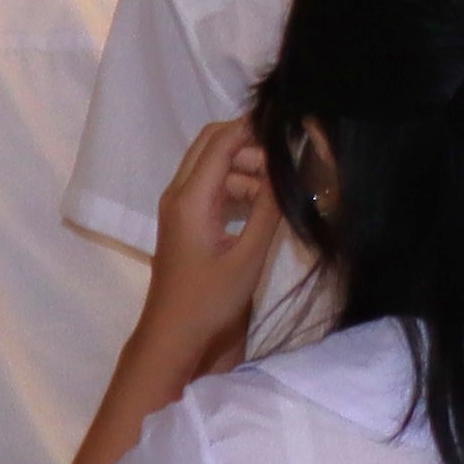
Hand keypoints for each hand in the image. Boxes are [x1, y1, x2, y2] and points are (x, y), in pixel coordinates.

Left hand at [139, 116, 283, 371]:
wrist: (173, 337)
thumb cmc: (209, 299)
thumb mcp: (249, 256)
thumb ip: (269, 208)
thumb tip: (290, 169)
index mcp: (191, 198)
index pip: (222, 141)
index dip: (255, 127)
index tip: (291, 126)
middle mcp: (179, 193)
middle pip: (212, 144)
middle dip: (250, 142)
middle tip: (287, 158)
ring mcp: (179, 207)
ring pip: (213, 165)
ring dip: (246, 166)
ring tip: (282, 188)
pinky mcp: (185, 221)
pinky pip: (211, 186)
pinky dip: (237, 185)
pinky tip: (264, 204)